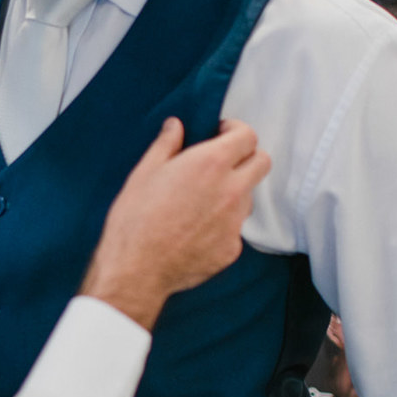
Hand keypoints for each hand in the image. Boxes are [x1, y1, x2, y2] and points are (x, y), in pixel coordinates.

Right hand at [80, 117, 269, 328]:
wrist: (136, 269)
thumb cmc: (134, 218)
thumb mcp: (144, 172)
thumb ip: (166, 145)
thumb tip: (175, 126)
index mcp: (211, 164)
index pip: (248, 136)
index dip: (235, 131)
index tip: (220, 134)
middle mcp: (231, 191)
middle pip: (262, 163)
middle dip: (246, 156)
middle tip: (222, 162)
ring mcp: (235, 222)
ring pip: (248, 197)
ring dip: (234, 191)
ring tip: (201, 200)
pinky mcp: (232, 249)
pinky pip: (235, 228)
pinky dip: (222, 224)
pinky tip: (195, 229)